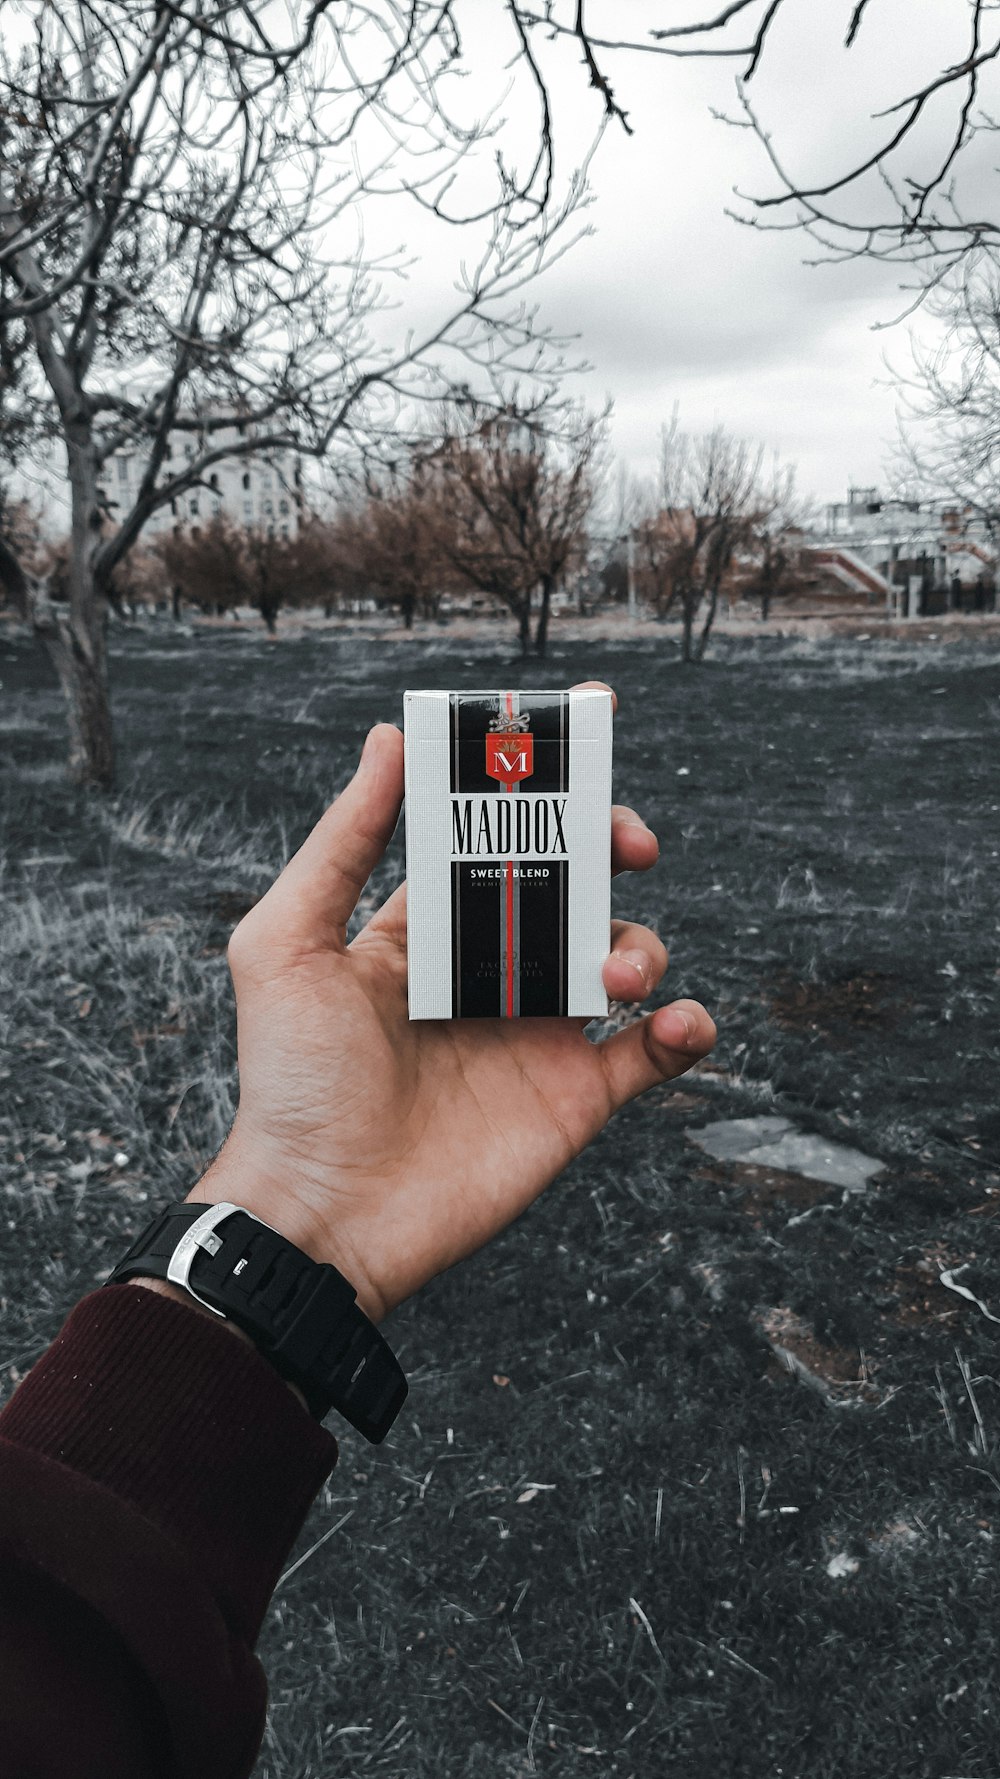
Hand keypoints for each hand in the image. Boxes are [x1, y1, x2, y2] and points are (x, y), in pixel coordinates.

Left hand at [192, 685, 715, 1319]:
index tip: (581, 734)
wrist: (323, 1215)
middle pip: (574, 887)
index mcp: (426, 930)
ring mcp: (536, 1035)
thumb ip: (343, 842)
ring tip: (613, 970)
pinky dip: (685, 1030)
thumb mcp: (289, 944)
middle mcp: (489, 973)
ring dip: (640, 943)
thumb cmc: (290, 1083)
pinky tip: (679, 1021)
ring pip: (621, 958)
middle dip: (609, 848)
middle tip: (626, 842)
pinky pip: (652, 1053)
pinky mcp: (573, 1100)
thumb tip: (388, 739)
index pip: (495, 841)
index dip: (539, 792)